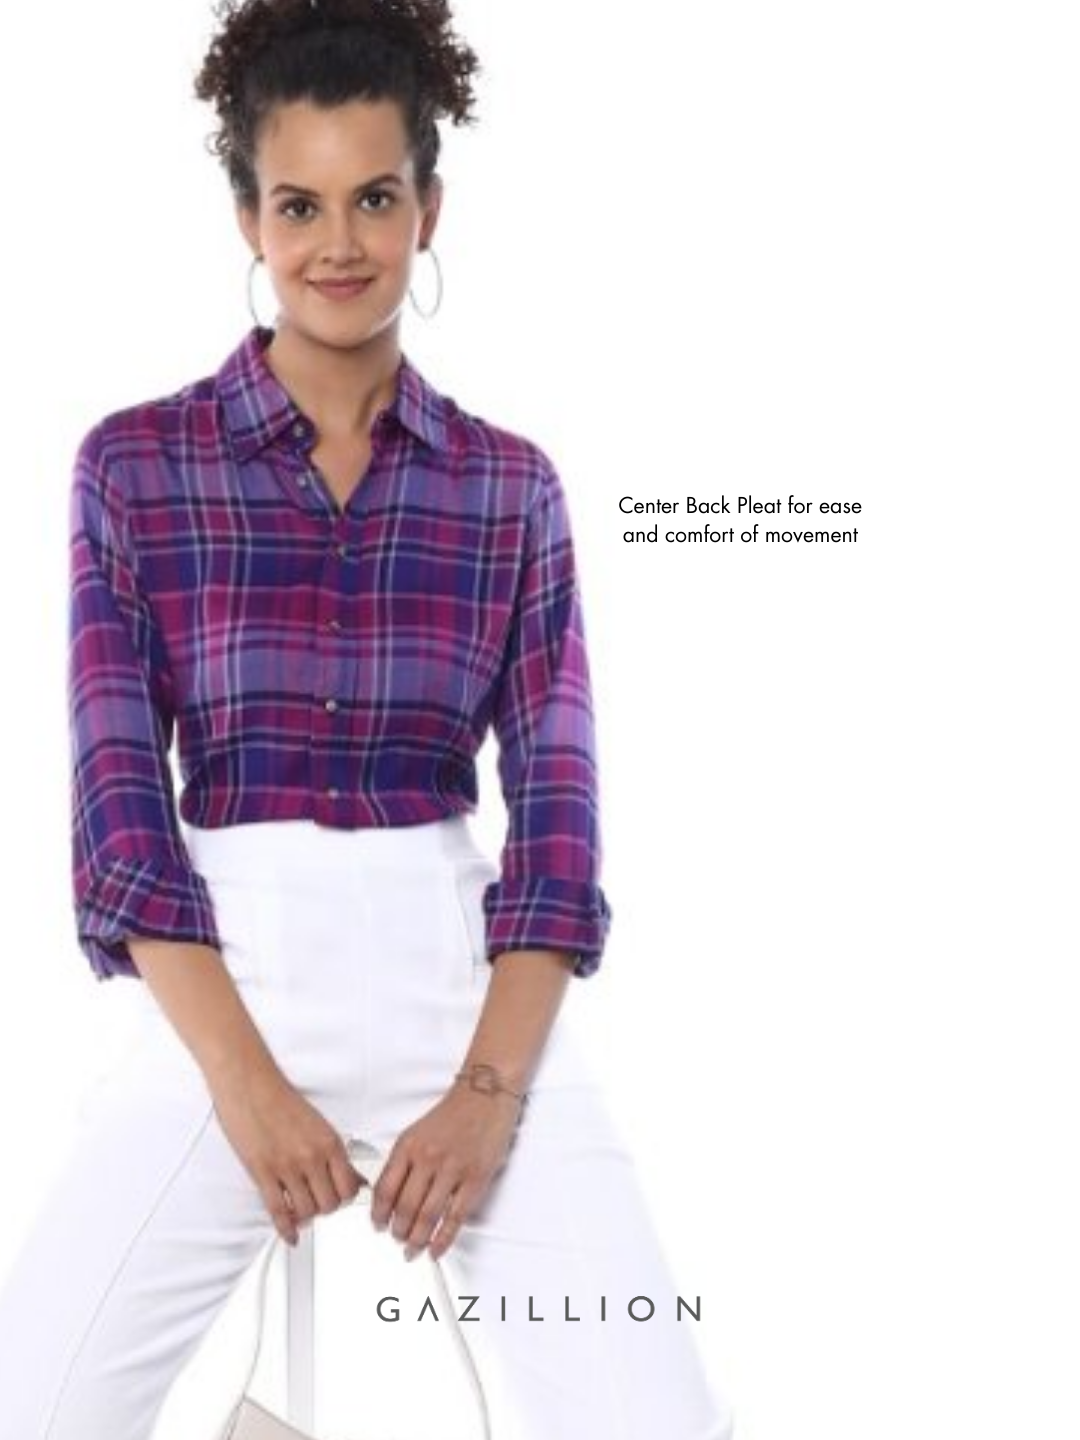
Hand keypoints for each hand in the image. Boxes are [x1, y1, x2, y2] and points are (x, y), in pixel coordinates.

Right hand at [211, 1064, 365, 1245]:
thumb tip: (356, 1177)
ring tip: (301, 1211)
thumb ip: (337, 1154)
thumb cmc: (281, 1098)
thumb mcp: (319, 1124)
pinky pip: (278, 1210)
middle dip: (325, 1209)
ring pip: (307, 1211)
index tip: (338, 1198)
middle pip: (330, 1204)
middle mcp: (312, 1156)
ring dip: (305, 1217)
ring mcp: (287, 1166)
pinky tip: (289, 1234)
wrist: (250, 1082)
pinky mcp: (262, 1172)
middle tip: (318, 1204)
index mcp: (330, 1142)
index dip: (344, 1198)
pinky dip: (285, 1228)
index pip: (349, 1187)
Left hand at [369, 1082, 522, 1261]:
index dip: (378, 1214)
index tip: (378, 1225)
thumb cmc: (453, 1112)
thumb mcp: (416, 1131)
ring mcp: (452, 1169)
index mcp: (408, 1146)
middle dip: (398, 1232)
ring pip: (427, 1217)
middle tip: (397, 1240)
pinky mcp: (475, 1179)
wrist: (486, 1093)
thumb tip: (389, 1194)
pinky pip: (455, 1218)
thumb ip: (403, 1161)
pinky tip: (436, 1249)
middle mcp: (427, 1158)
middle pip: (404, 1209)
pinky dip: (443, 1240)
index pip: (384, 1190)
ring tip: (413, 1248)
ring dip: (417, 1240)